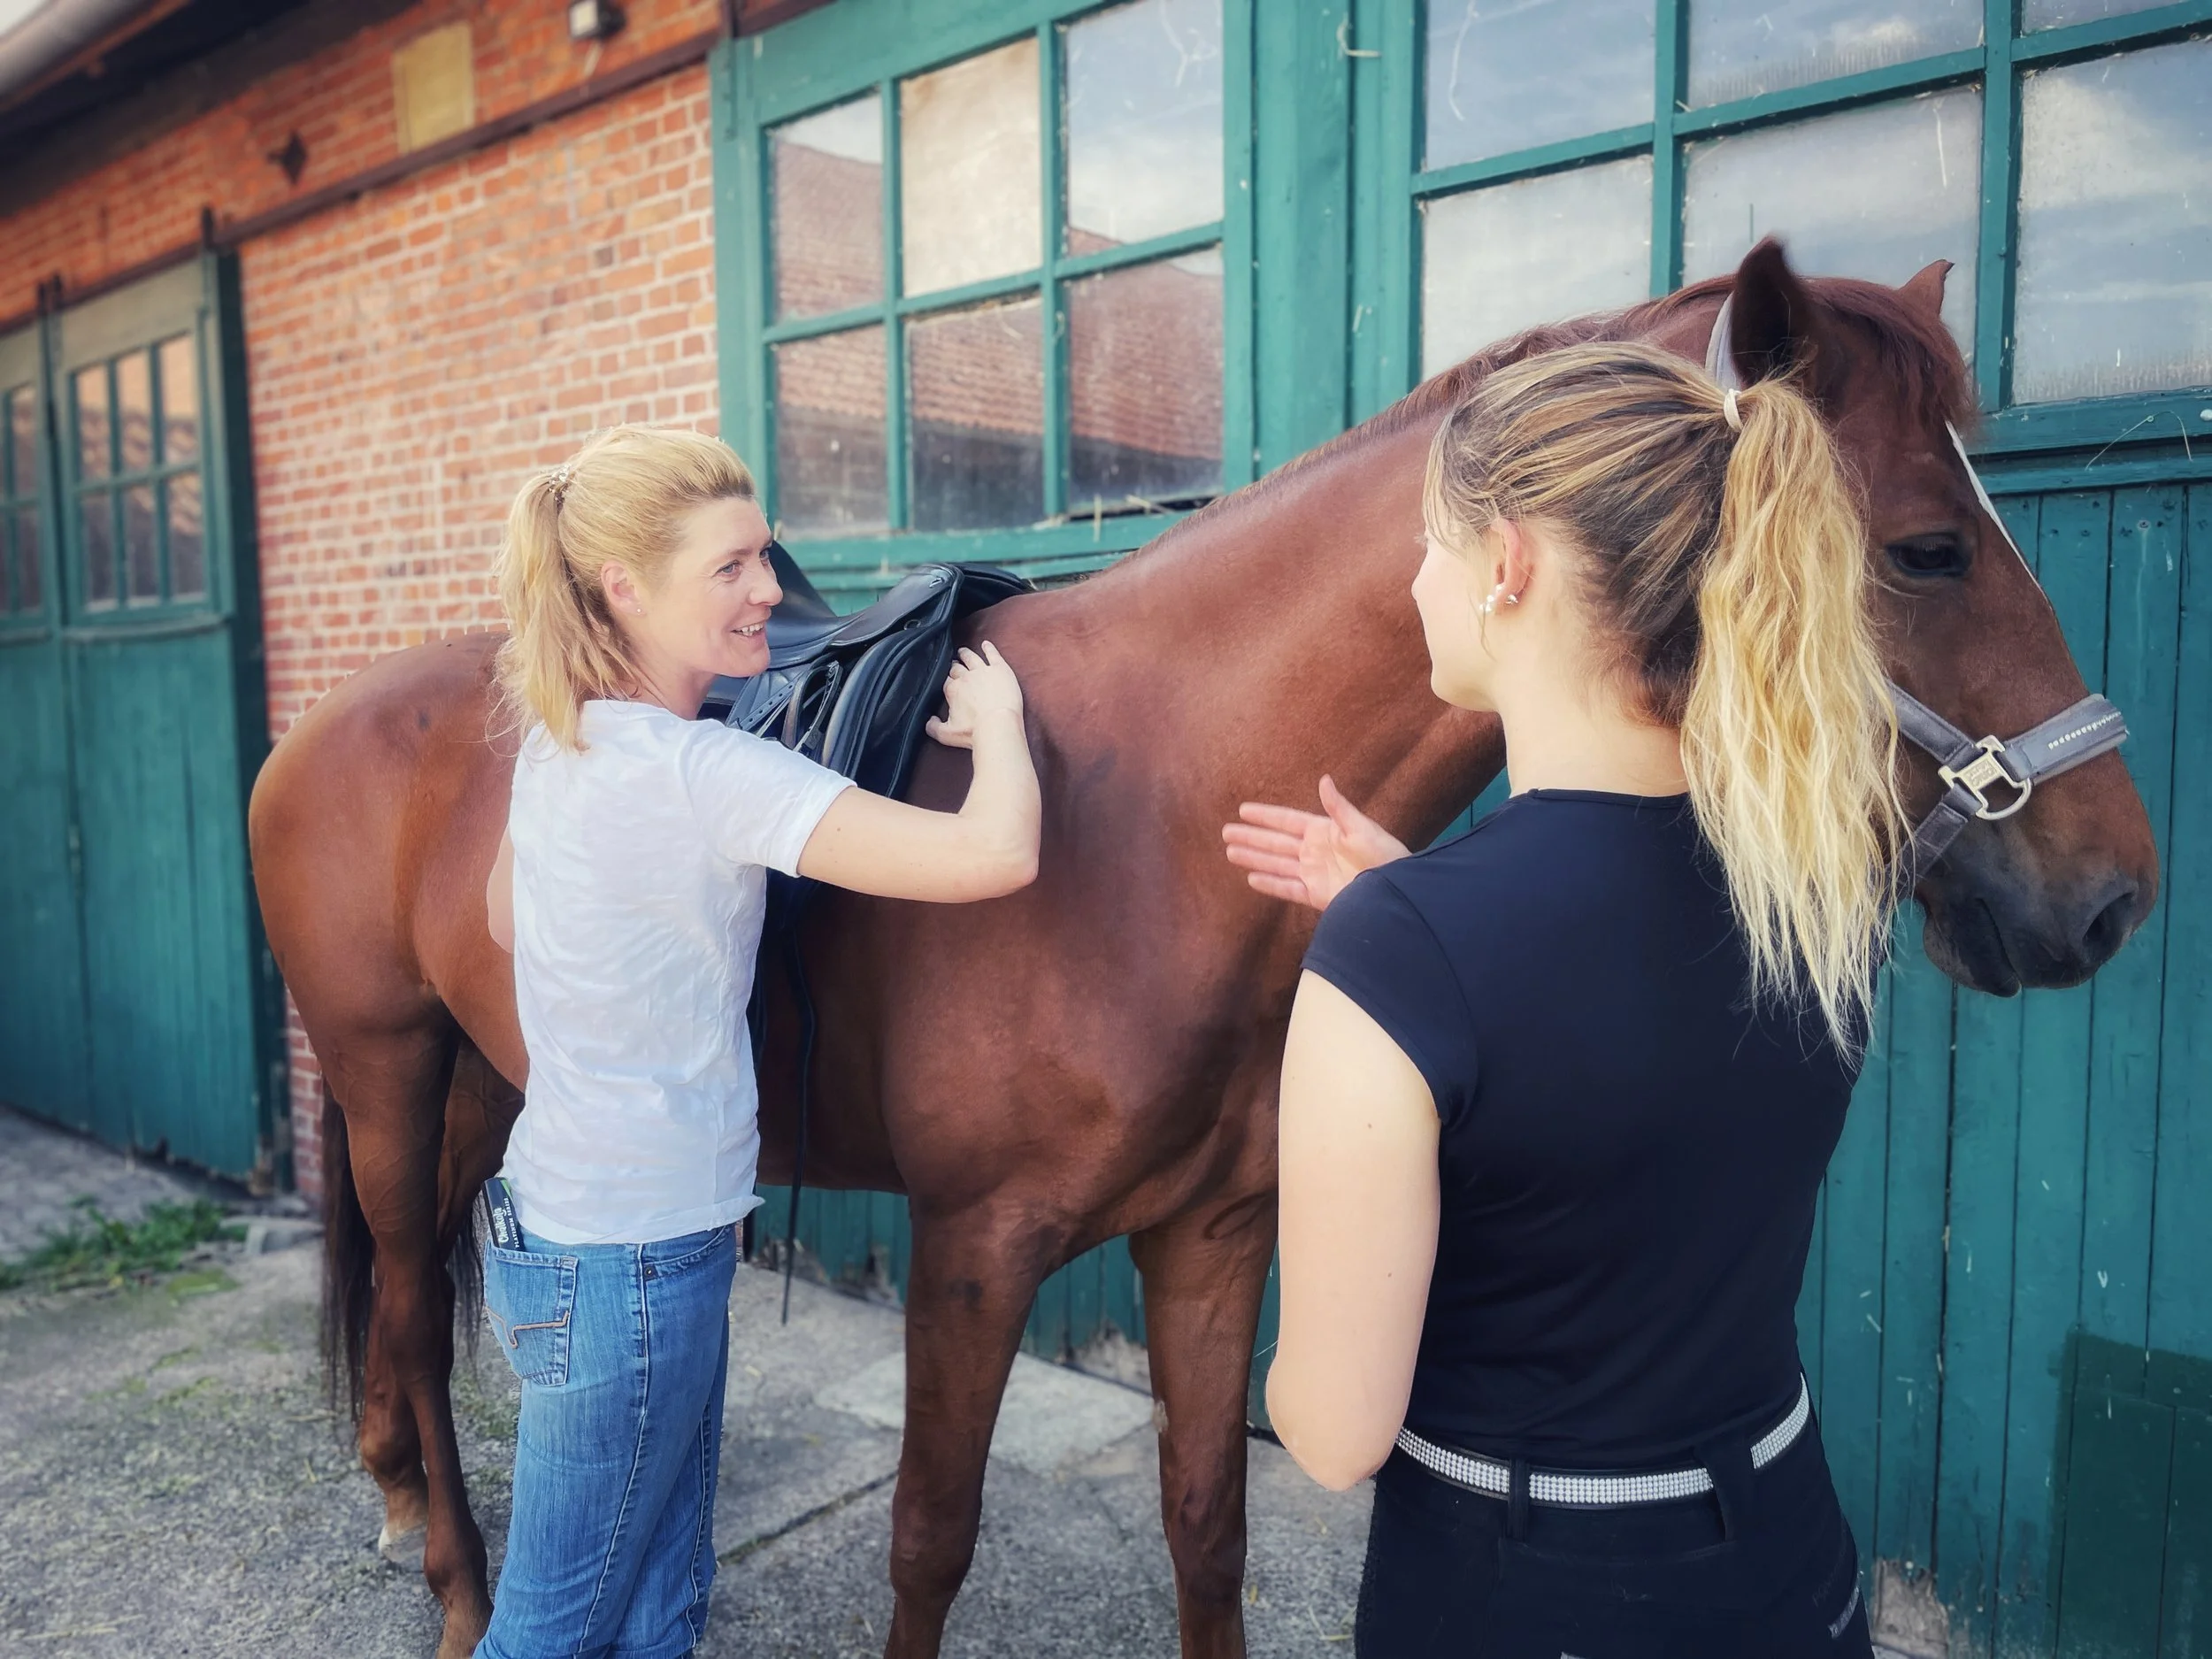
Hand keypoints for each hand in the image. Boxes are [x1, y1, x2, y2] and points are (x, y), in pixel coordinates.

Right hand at [925, 642, 1023, 749]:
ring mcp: (983, 670)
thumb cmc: (974, 732)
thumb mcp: (946, 735)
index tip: (947, 680)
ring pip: (971, 657)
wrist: (997, 725)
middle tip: (952, 664)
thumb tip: (928, 721)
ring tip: (963, 651)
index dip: (946, 680)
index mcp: (952, 690)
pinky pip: (992, 654)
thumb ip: (933, 728)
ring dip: (966, 654)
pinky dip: (989, 648)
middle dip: (953, 665)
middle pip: (957, 668)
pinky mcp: (999, 669)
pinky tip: (986, 644)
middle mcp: (965, 677)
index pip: (946, 681)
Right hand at [1222, 775, 1409, 909]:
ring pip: (1276, 865)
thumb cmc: (1384, 856)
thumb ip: (1339, 808)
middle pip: (1275, 843)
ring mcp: (1314, 874)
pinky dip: (1271, 885)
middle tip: (1225, 832)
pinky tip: (1252, 879)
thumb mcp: (1361, 828)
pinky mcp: (1317, 896)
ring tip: (1230, 853)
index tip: (1243, 810)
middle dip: (1251, 837)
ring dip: (1253, 859)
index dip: (1265, 816)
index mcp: (1324, 831)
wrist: (1394, 891)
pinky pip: (1288, 889)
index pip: (1287, 821)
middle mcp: (1314, 852)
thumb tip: (1324, 780)